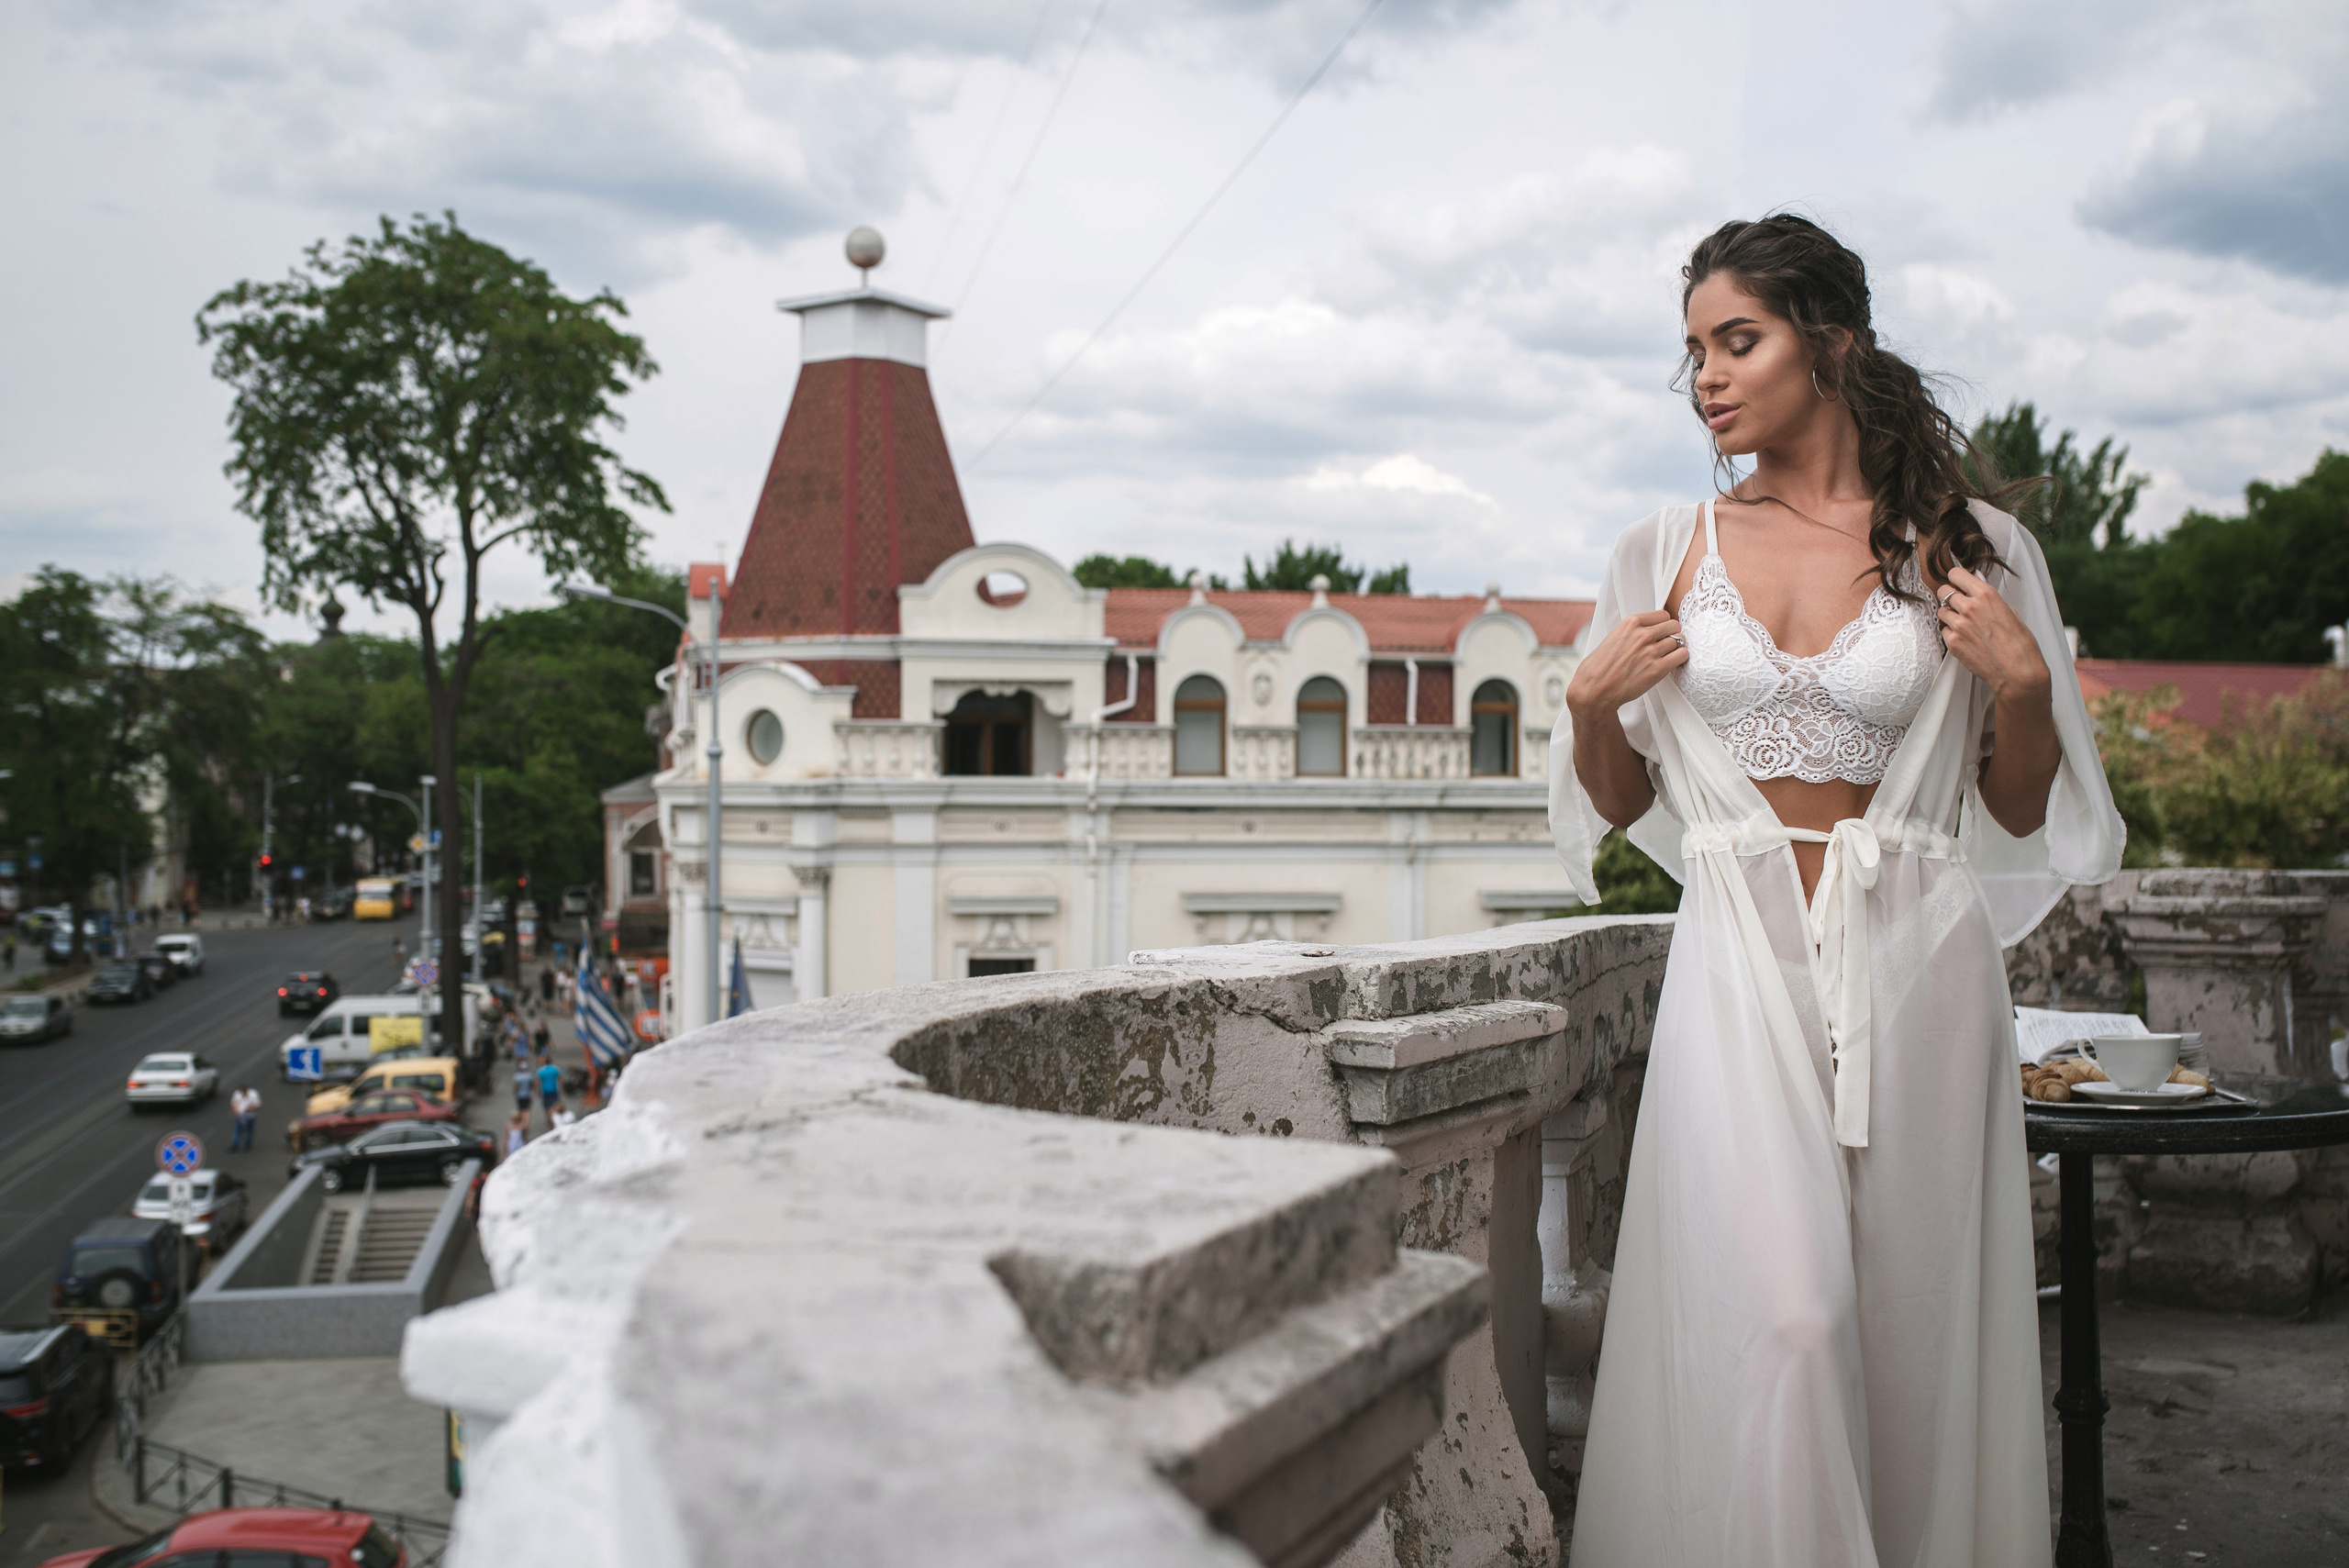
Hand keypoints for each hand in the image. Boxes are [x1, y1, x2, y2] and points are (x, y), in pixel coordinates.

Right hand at [1568, 609, 1689, 718]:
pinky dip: (1681, 658)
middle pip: (1673, 625)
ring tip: (1667, 655)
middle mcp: (1643, 634)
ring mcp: (1652, 651)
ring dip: (1676, 647)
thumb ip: (1631, 632)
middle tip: (1666, 644)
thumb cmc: (1599, 668)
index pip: (1662, 614)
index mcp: (1631, 623)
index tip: (1661, 631)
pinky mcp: (1658, 668)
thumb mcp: (1613, 638)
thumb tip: (1647, 631)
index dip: (1663, 624)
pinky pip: (1682, 655)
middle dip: (1671, 634)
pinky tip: (1673, 663)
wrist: (1595, 689)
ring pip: (1680, 639)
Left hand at [1934, 565, 2048, 705]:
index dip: (1956, 579)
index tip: (1957, 583)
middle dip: (1950, 596)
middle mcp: (1969, 607)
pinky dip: (1950, 633)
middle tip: (1959, 605)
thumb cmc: (2019, 643)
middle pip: (1943, 591)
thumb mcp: (2010, 611)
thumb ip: (1988, 596)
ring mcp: (1958, 625)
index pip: (1956, 574)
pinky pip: (1943, 630)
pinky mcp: (1952, 642)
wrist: (2018, 672)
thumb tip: (1977, 578)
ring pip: (1941, 611)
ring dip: (1949, 615)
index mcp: (1986, 595)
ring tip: (1966, 625)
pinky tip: (1966, 639)